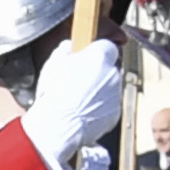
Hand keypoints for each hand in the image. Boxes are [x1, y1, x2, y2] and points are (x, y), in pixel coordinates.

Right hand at [20, 39, 123, 165]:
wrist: (59, 124)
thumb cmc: (54, 93)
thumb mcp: (52, 63)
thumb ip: (65, 50)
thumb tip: (70, 46)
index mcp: (98, 57)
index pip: (108, 45)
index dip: (97, 50)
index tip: (88, 54)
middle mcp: (113, 74)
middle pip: (110, 67)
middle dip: (98, 70)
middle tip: (79, 76)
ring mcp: (116, 94)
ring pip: (110, 86)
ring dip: (99, 88)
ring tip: (77, 96)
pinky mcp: (116, 112)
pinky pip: (109, 104)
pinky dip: (100, 105)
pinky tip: (82, 109)